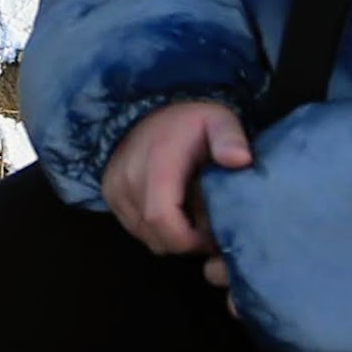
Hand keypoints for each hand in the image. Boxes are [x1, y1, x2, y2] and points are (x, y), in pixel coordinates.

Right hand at [102, 98, 251, 282]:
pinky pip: (135, 229)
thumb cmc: (188, 121)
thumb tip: (241, 160)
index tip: (212, 238)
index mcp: (158, 162)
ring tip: (191, 220)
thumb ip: (230, 138)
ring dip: (171, 237)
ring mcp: (115, 189)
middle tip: (208, 232)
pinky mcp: (110, 196)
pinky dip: (155, 230)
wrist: (146, 109)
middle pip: (156, 235)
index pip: (162, 218)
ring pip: (146, 237)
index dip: (188, 239)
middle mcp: (130, 178)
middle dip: (185, 243)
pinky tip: (173, 213)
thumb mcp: (218, 120)